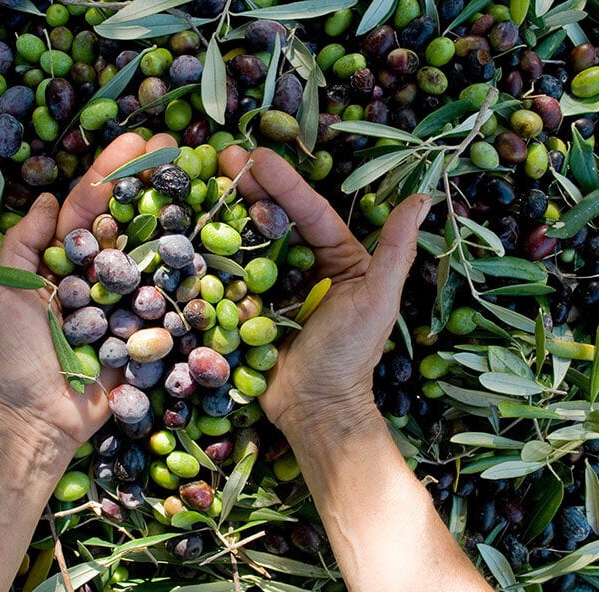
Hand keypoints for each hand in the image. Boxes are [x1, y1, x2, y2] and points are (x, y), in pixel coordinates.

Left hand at [0, 133, 176, 452]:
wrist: (44, 418)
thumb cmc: (18, 356)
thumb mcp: (3, 293)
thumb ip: (22, 245)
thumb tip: (45, 198)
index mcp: (62, 260)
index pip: (88, 205)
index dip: (111, 171)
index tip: (139, 140)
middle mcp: (96, 272)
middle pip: (127, 218)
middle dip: (150, 180)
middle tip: (179, 146)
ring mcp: (124, 298)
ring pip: (152, 250)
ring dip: (174, 214)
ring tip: (199, 181)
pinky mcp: (146, 326)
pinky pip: (168, 295)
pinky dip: (187, 269)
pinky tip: (208, 241)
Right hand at [219, 146, 430, 440]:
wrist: (314, 407)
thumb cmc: (351, 355)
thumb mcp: (377, 299)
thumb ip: (395, 250)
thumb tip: (422, 197)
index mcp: (339, 258)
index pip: (310, 212)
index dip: (285, 183)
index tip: (257, 156)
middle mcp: (306, 266)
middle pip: (276, 218)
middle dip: (251, 186)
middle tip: (223, 156)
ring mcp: (274, 286)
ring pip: (251, 240)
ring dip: (229, 211)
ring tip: (206, 181)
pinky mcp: (249, 306)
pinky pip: (232, 275)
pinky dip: (215, 252)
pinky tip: (196, 227)